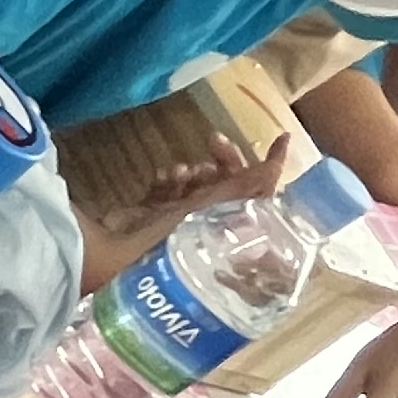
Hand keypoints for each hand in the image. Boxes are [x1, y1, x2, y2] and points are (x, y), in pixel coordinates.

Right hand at [76, 132, 284, 290]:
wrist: (111, 259)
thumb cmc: (171, 240)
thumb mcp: (216, 208)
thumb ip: (248, 182)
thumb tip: (285, 152)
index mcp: (230, 235)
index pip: (260, 196)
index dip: (270, 169)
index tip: (279, 138)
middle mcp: (210, 230)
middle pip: (228, 187)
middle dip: (225, 162)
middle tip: (214, 141)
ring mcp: (180, 226)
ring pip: (198, 187)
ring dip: (194, 173)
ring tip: (185, 171)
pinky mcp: (152, 219)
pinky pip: (167, 192)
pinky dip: (168, 182)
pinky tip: (165, 177)